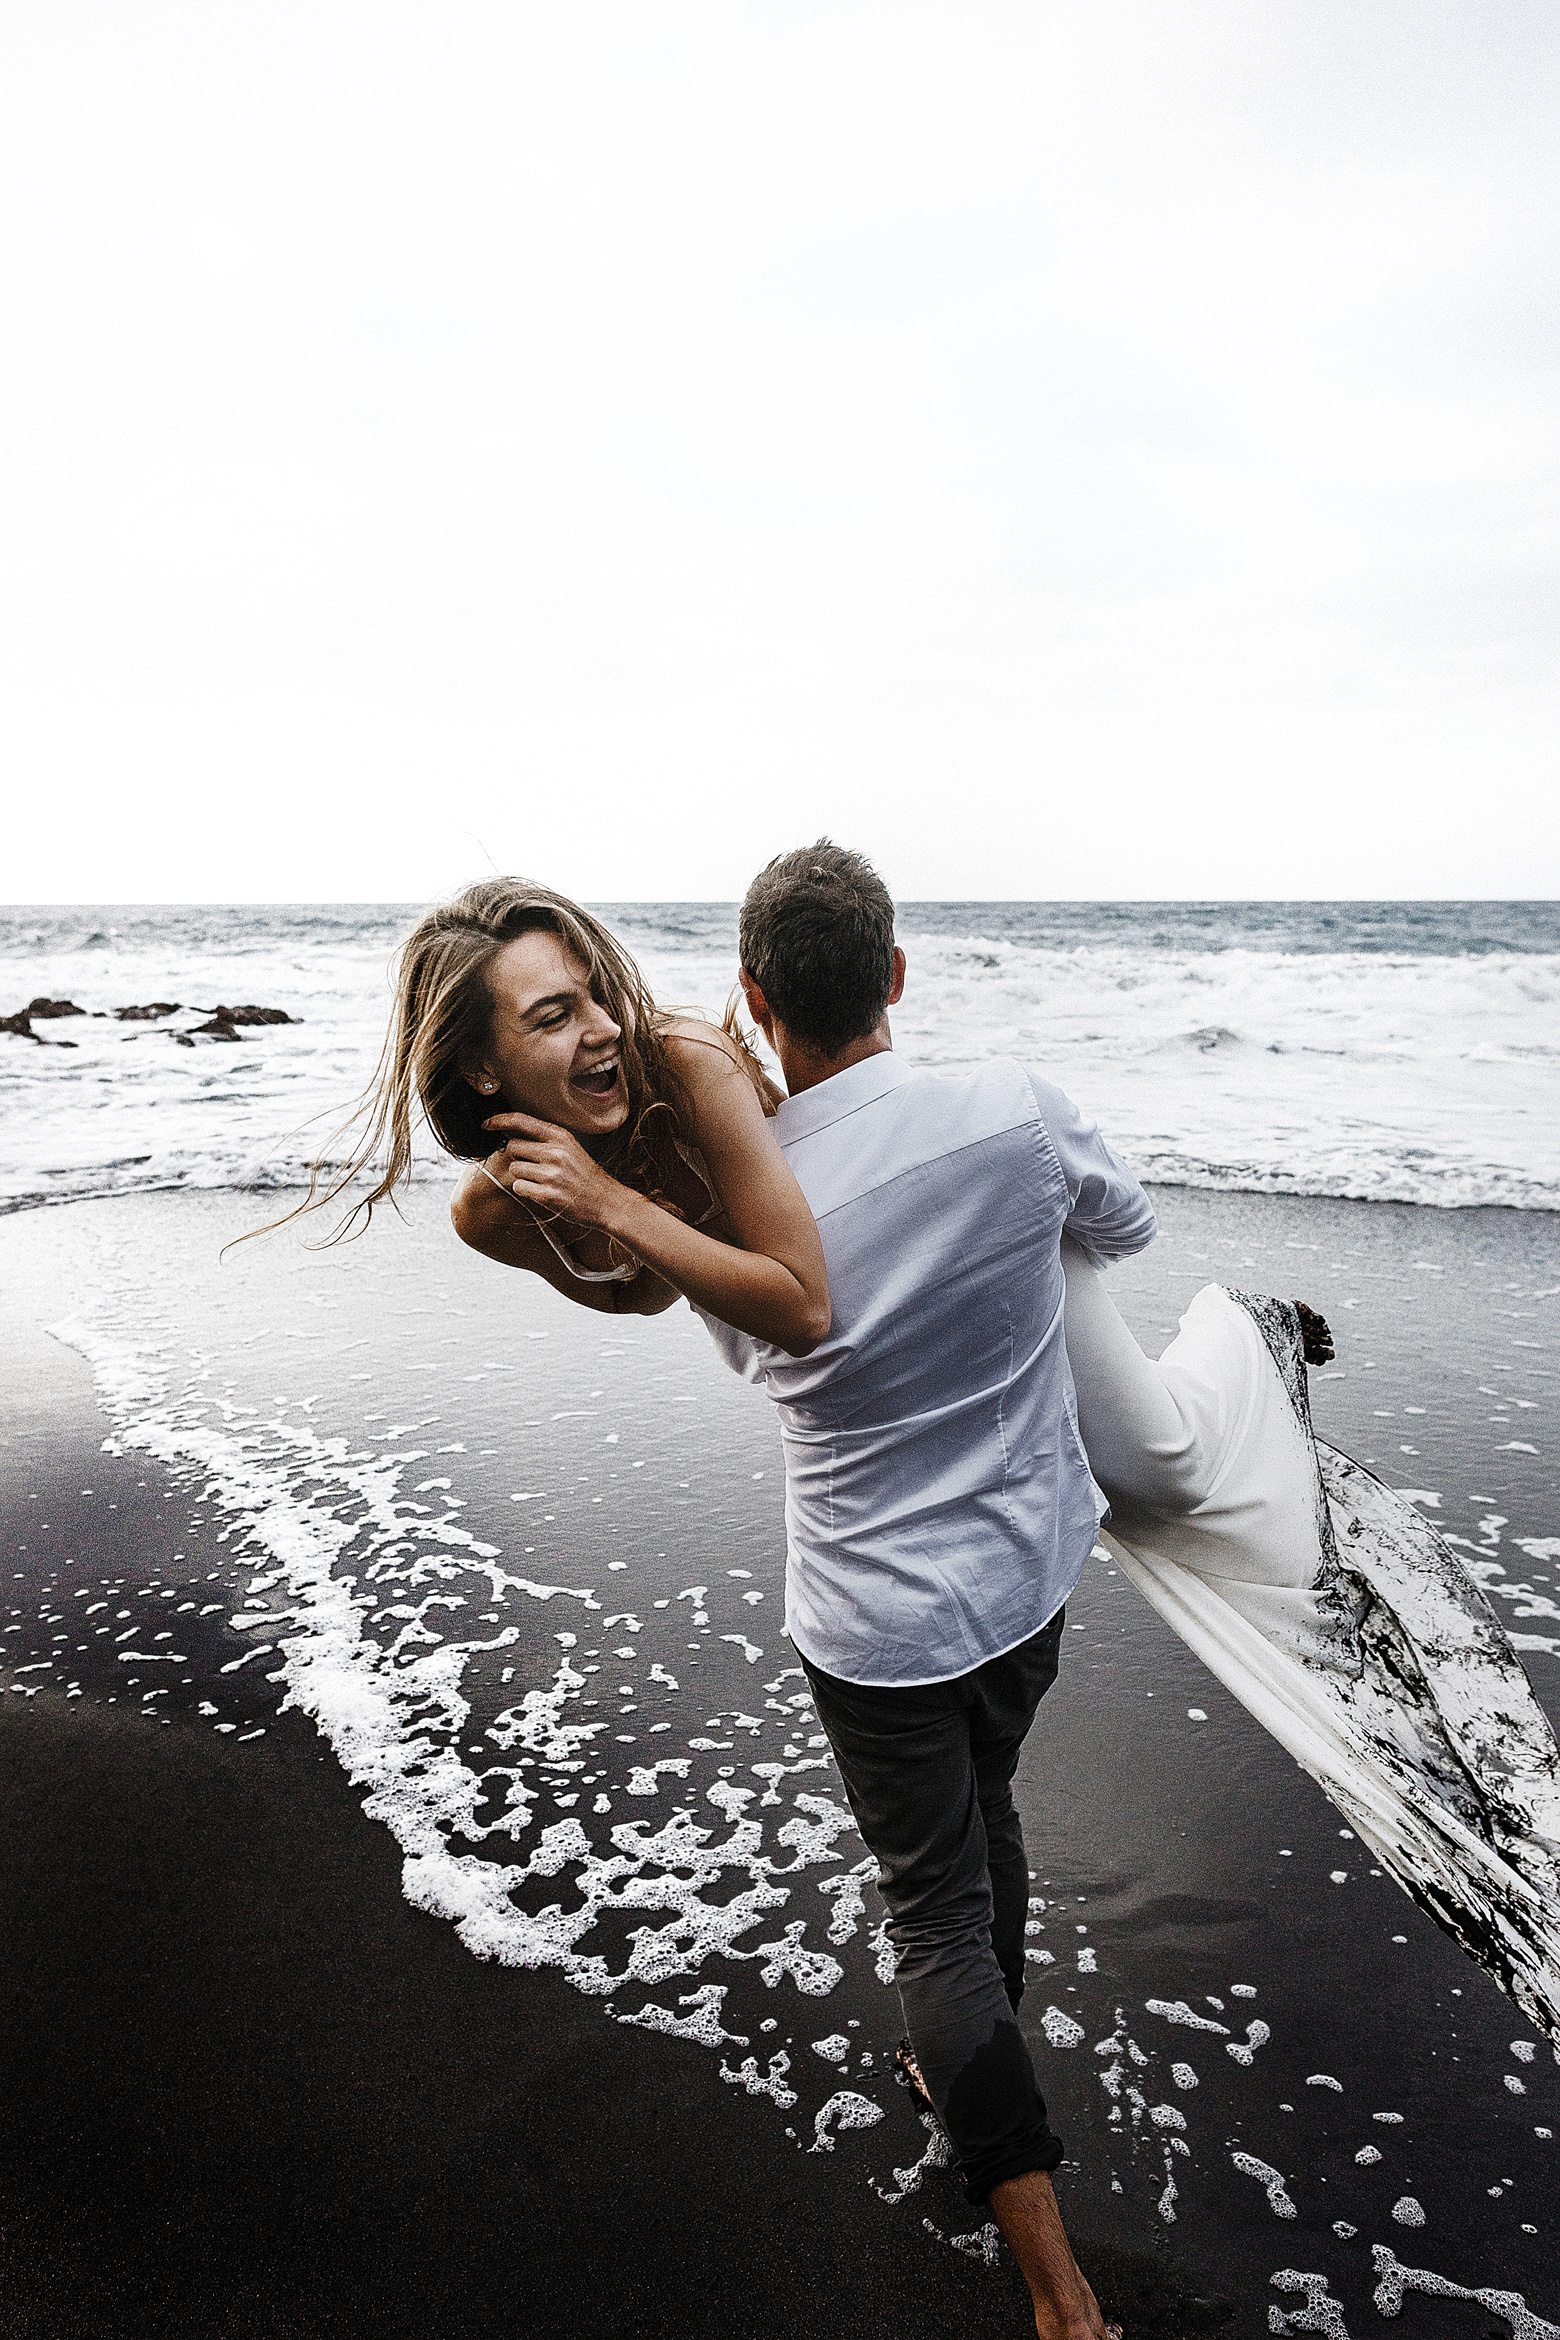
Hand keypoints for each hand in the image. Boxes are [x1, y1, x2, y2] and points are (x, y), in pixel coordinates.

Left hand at [481, 1112, 622, 1230]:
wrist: (606, 1201)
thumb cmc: (584, 1174)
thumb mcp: (570, 1147)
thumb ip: (543, 1137)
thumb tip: (508, 1129)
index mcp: (560, 1136)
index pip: (521, 1121)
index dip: (499, 1120)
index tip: (486, 1124)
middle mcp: (556, 1152)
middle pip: (513, 1146)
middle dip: (518, 1156)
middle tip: (535, 1166)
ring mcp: (552, 1174)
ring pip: (514, 1168)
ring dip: (522, 1175)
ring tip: (542, 1180)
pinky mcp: (548, 1195)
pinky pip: (519, 1187)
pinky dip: (525, 1190)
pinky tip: (542, 1191)